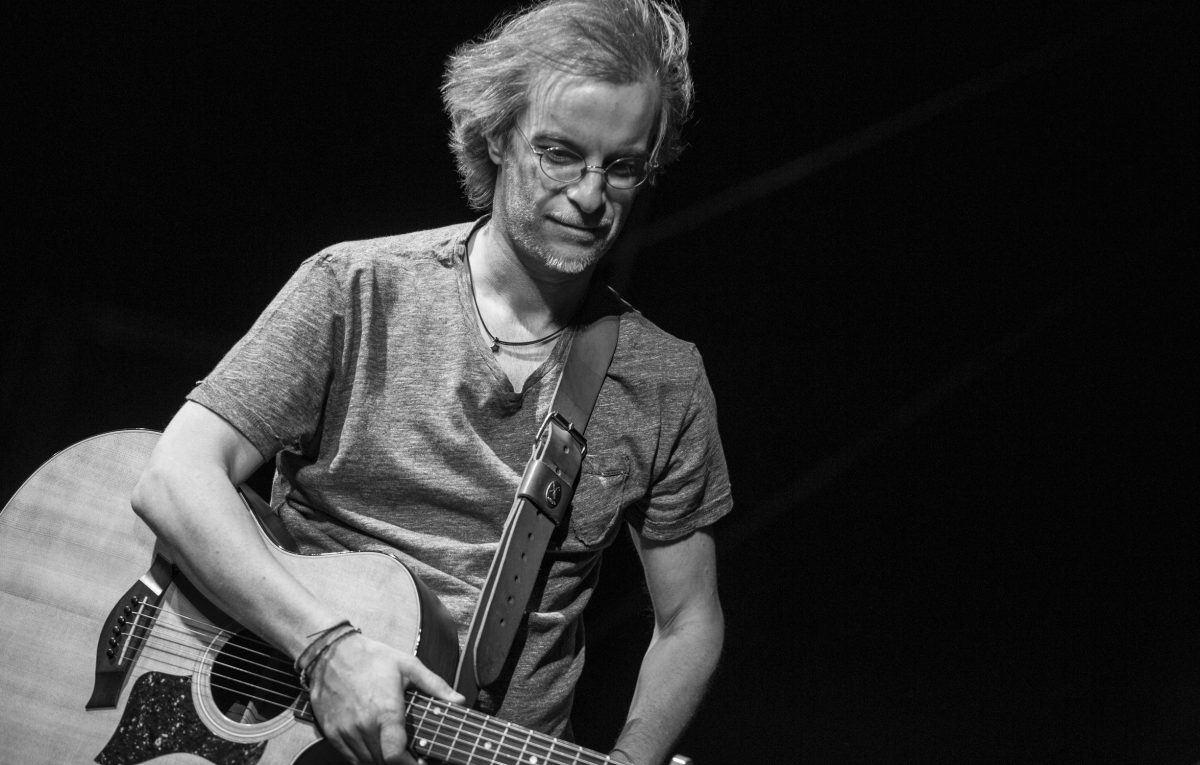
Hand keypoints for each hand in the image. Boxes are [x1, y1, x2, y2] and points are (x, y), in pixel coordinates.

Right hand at [307, 633, 464, 763]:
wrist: (331, 652)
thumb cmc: (371, 657)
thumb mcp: (408, 666)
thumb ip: (435, 686)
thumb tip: (459, 700)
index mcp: (385, 711)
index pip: (395, 755)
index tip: (422, 763)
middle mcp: (363, 726)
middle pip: (383, 762)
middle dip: (400, 763)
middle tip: (413, 756)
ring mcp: (345, 731)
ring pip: (366, 761)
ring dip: (382, 761)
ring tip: (395, 752)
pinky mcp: (332, 733)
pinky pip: (349, 757)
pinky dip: (364, 758)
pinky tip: (375, 748)